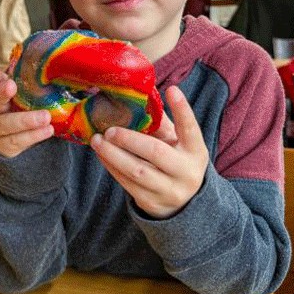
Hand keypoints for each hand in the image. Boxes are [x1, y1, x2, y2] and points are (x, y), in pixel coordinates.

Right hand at [0, 64, 53, 157]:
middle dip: (4, 96)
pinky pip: (18, 141)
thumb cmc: (16, 111)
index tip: (4, 78)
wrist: (9, 140)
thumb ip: (22, 82)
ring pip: (8, 126)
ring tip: (46, 118)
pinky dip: (34, 136)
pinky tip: (48, 130)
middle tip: (17, 89)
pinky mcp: (6, 147)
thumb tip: (27, 60)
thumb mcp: (18, 97)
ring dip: (28, 121)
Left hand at [91, 86, 208, 218]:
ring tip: (98, 140)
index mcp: (195, 152)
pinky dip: (112, 167)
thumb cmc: (176, 161)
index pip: (190, 129)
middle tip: (109, 129)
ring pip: (137, 171)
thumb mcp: (178, 143)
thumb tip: (139, 96)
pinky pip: (127, 184)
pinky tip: (102, 155)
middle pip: (156, 152)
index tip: (172, 90)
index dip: (182, 109)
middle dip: (129, 139)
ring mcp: (169, 190)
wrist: (184, 204)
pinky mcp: (152, 202)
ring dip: (113, 154)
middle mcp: (186, 172)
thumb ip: (162, 124)